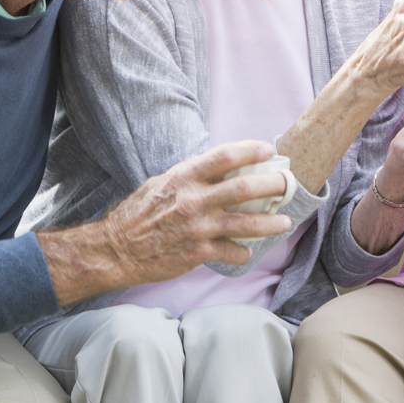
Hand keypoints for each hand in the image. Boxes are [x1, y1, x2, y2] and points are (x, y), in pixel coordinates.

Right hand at [39, 140, 294, 306]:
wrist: (115, 250)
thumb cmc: (138, 214)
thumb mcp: (161, 184)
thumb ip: (191, 176)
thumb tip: (220, 166)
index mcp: (184, 178)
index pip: (225, 156)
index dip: (251, 150)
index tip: (269, 149)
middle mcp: (193, 200)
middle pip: (245, 188)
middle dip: (273, 184)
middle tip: (288, 184)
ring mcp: (198, 228)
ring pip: (247, 223)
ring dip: (272, 222)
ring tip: (285, 222)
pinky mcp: (198, 253)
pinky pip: (232, 251)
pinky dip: (243, 252)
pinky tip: (247, 250)